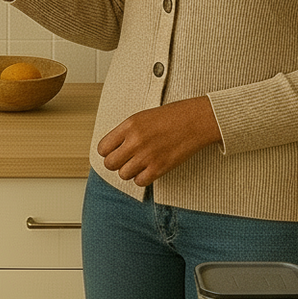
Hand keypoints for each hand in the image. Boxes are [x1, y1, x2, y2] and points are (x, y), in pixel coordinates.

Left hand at [97, 97, 221, 186]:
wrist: (195, 120)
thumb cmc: (170, 117)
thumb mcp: (142, 117)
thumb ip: (126, 132)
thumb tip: (112, 149)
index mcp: (129, 125)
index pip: (102, 148)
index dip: (107, 152)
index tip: (115, 152)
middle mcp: (135, 141)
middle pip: (110, 164)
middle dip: (116, 164)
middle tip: (126, 160)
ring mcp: (147, 155)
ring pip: (123, 174)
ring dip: (130, 171)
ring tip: (140, 163)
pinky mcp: (159, 168)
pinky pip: (140, 182)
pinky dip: (143, 178)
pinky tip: (149, 169)